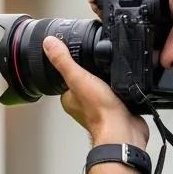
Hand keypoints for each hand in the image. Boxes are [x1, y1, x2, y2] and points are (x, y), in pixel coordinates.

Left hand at [43, 35, 149, 149]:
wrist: (124, 130)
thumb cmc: (100, 112)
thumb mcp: (78, 78)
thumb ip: (63, 61)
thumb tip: (48, 43)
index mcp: (69, 98)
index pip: (67, 76)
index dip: (75, 65)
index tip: (83, 56)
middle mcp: (83, 105)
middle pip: (87, 80)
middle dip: (96, 72)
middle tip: (102, 68)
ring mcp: (100, 107)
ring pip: (103, 86)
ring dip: (109, 80)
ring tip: (113, 77)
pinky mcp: (116, 109)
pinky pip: (117, 93)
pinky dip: (121, 89)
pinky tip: (124, 86)